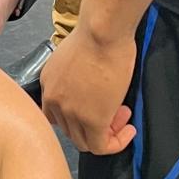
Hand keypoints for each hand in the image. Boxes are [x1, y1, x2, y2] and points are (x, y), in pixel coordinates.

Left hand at [41, 28, 136, 155]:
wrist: (103, 32)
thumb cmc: (96, 34)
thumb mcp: (74, 57)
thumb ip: (75, 77)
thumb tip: (91, 88)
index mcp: (48, 84)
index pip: (56, 115)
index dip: (79, 115)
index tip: (99, 104)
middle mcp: (54, 101)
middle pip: (70, 129)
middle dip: (94, 124)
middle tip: (118, 111)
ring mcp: (71, 113)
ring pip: (84, 141)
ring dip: (107, 132)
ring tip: (125, 116)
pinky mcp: (92, 120)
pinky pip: (101, 146)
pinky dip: (116, 143)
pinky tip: (130, 130)